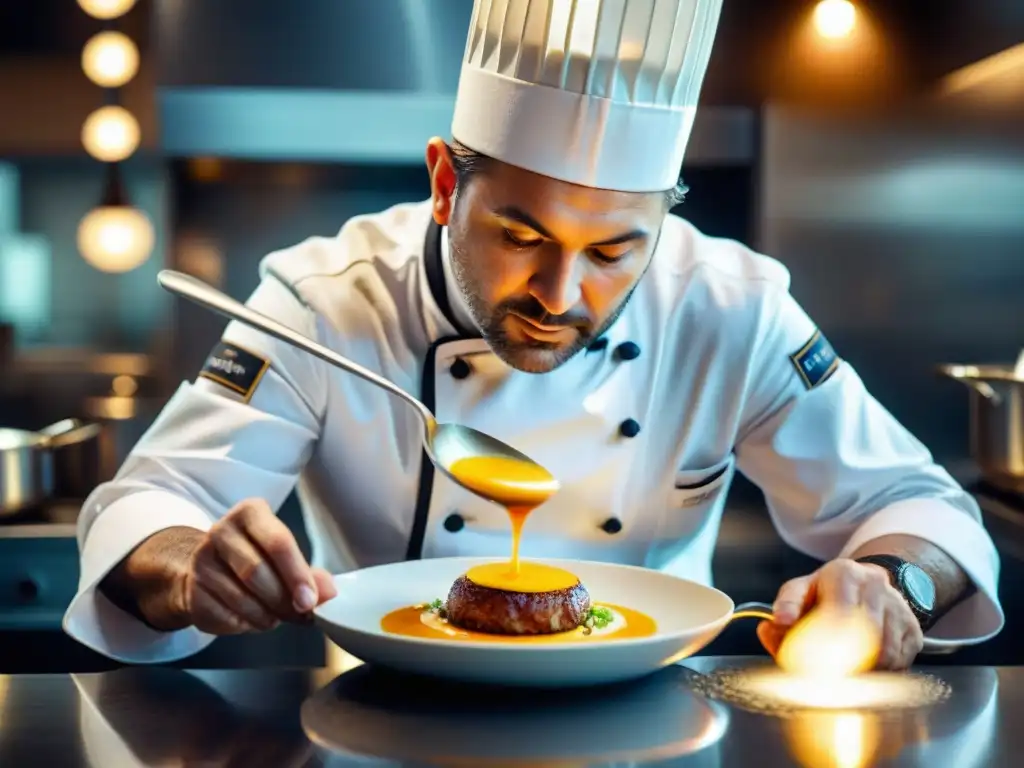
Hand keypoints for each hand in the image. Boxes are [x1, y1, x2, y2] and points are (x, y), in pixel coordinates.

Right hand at [175, 498, 337, 634]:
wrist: (206, 571)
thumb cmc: (255, 558)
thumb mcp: (284, 557)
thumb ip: (309, 573)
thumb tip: (329, 592)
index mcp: (250, 513)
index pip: (277, 542)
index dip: (297, 574)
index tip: (310, 600)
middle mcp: (221, 531)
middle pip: (257, 572)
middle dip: (284, 600)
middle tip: (302, 614)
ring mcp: (201, 561)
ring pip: (242, 598)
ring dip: (268, 616)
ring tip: (279, 617)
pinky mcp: (192, 591)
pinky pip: (227, 616)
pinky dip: (249, 624)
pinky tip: (256, 619)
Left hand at [756, 558, 923, 670]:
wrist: (865, 583)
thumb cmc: (826, 592)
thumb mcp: (799, 591)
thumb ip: (783, 608)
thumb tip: (771, 625)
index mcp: (844, 573)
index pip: (840, 609)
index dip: (830, 640)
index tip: (818, 662)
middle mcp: (876, 586)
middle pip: (867, 633)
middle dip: (847, 661)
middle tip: (830, 677)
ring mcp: (899, 608)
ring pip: (886, 652)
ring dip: (866, 670)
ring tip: (846, 673)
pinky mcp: (913, 630)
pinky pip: (901, 661)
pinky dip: (882, 672)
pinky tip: (866, 667)